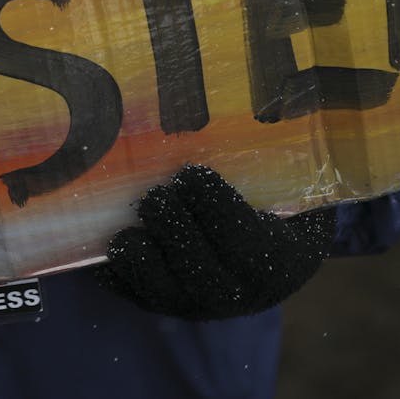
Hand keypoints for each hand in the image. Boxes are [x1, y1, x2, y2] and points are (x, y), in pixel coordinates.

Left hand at [95, 164, 335, 319]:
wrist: (273, 255)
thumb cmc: (280, 204)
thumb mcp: (296, 184)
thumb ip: (280, 155)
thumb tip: (266, 94)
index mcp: (282, 261)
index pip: (247, 247)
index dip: (215, 211)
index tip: (192, 174)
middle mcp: (241, 293)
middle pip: (201, 273)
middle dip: (173, 230)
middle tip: (155, 195)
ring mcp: (201, 304)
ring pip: (165, 292)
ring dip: (141, 260)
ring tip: (127, 229)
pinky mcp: (165, 305)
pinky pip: (135, 295)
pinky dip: (116, 274)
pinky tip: (104, 246)